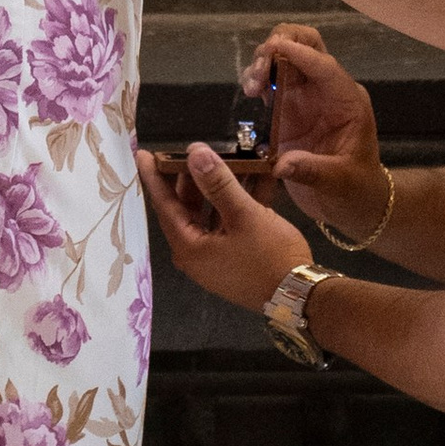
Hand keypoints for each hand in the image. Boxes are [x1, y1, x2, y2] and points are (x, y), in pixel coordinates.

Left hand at [138, 141, 317, 316]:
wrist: (301, 296)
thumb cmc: (269, 256)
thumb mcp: (244, 215)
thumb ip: (218, 182)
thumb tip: (194, 152)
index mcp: (188, 246)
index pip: (164, 204)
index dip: (155, 176)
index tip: (143, 153)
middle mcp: (195, 253)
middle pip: (186, 208)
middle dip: (192, 177)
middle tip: (192, 149)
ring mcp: (215, 257)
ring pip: (209, 213)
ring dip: (219, 187)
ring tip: (226, 156)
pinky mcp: (234, 257)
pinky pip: (228, 223)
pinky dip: (236, 203)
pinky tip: (252, 177)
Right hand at [247, 22, 389, 243]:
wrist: (354, 203)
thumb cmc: (356, 190)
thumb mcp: (339, 182)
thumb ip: (313, 171)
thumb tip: (282, 164)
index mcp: (347, 101)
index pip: (325, 66)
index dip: (300, 54)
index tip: (274, 50)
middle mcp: (326, 91)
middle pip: (306, 45)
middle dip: (281, 46)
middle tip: (260, 71)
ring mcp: (306, 98)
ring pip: (284, 58)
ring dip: (263, 62)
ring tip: (251, 86)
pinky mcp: (287, 110)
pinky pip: (271, 81)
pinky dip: (257, 79)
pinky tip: (250, 93)